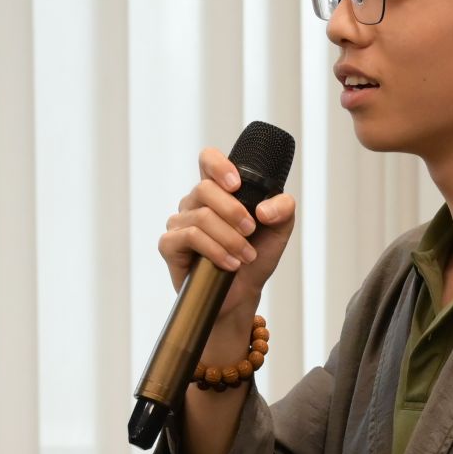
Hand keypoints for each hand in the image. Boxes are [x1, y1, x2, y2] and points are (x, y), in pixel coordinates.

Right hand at [157, 146, 296, 309]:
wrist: (242, 293)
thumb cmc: (255, 257)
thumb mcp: (279, 230)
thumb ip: (283, 208)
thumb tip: (264, 208)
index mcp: (217, 191)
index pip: (207, 160)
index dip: (219, 166)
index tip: (237, 185)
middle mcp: (194, 202)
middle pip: (205, 189)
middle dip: (234, 212)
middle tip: (251, 231)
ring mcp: (179, 223)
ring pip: (202, 216)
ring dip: (230, 238)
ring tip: (246, 256)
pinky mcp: (169, 245)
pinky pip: (190, 237)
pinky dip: (215, 250)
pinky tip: (230, 263)